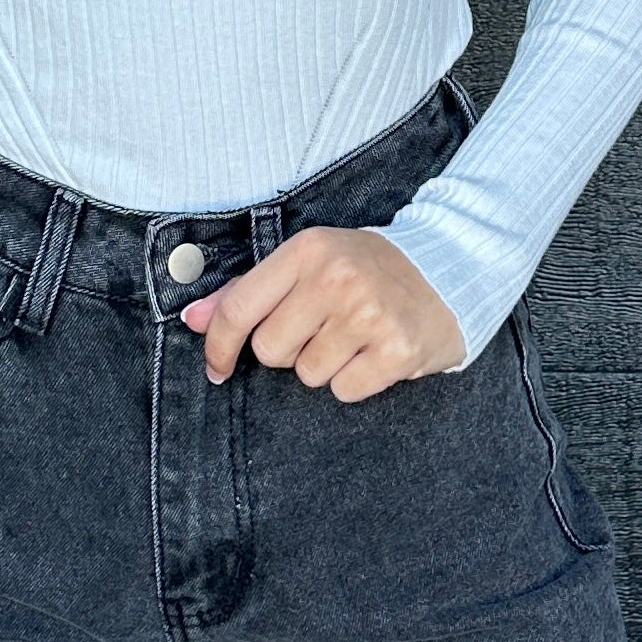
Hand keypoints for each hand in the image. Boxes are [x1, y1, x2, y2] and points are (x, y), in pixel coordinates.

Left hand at [179, 226, 464, 402]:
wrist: (450, 269)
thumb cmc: (367, 269)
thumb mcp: (308, 263)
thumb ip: (248, 290)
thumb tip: (191, 318)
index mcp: (308, 250)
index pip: (239, 308)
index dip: (218, 345)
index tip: (217, 368)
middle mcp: (336, 278)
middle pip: (271, 350)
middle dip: (288, 350)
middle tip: (321, 329)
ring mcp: (369, 314)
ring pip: (308, 375)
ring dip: (324, 366)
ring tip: (352, 338)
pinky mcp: (398, 350)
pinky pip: (345, 391)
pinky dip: (354, 381)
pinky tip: (373, 353)